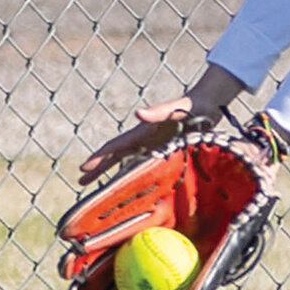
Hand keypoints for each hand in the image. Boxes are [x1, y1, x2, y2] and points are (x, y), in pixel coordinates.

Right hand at [78, 66, 245, 184]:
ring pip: (129, 162)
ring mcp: (154, 145)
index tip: (84, 169)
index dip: (100, 158)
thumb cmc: (193, 105)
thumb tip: (138, 114)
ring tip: (97, 186)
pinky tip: (130, 186)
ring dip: (113, 174)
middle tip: (81, 182)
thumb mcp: (176, 108)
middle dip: (99, 168)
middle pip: (117, 156)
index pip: (116, 146)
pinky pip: (145, 165)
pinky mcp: (165, 150)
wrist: (208, 103)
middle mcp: (145, 139)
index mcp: (144, 132)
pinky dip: (134, 176)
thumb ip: (159, 111)